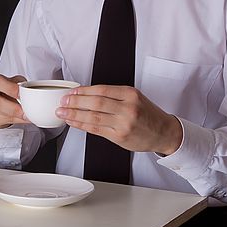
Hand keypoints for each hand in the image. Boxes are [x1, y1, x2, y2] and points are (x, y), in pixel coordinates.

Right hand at [0, 71, 28, 129]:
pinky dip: (17, 120)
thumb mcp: (13, 79)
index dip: (9, 88)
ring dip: (16, 116)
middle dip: (13, 108)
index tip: (21, 94)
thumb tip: (28, 92)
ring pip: (0, 114)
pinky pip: (4, 121)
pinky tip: (24, 119)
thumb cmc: (5, 85)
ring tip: (28, 115)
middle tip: (26, 110)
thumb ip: (18, 84)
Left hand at [56, 85, 182, 154]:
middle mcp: (127, 107)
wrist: (163, 132)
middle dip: (75, 102)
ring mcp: (123, 123)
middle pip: (96, 102)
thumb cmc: (148, 114)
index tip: (72, 92)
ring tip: (63, 112)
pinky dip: (82, 125)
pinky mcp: (120, 137)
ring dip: (75, 115)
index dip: (84, 91)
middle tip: (63, 101)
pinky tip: (74, 122)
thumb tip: (87, 94)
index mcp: (130, 94)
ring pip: (93, 117)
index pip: (102, 89)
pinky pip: (96, 130)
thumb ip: (114, 96)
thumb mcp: (135, 97)